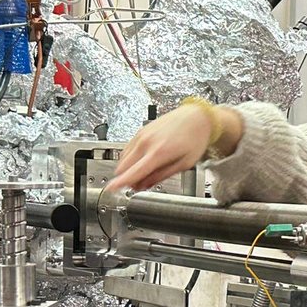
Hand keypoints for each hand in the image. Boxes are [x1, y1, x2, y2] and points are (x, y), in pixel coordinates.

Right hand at [105, 103, 240, 191]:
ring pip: (123, 158)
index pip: (134, 172)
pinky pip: (127, 148)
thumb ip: (162, 176)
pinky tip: (142, 161)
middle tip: (140, 184)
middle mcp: (146, 142)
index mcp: (158, 153)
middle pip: (124, 166)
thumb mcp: (184, 164)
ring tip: (145, 172)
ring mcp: (141, 135)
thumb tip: (144, 185)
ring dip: (128, 168)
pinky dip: (131, 158)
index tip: (110, 189)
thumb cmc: (195, 138)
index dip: (120, 183)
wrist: (196, 117)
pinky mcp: (140, 131)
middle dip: (128, 178)